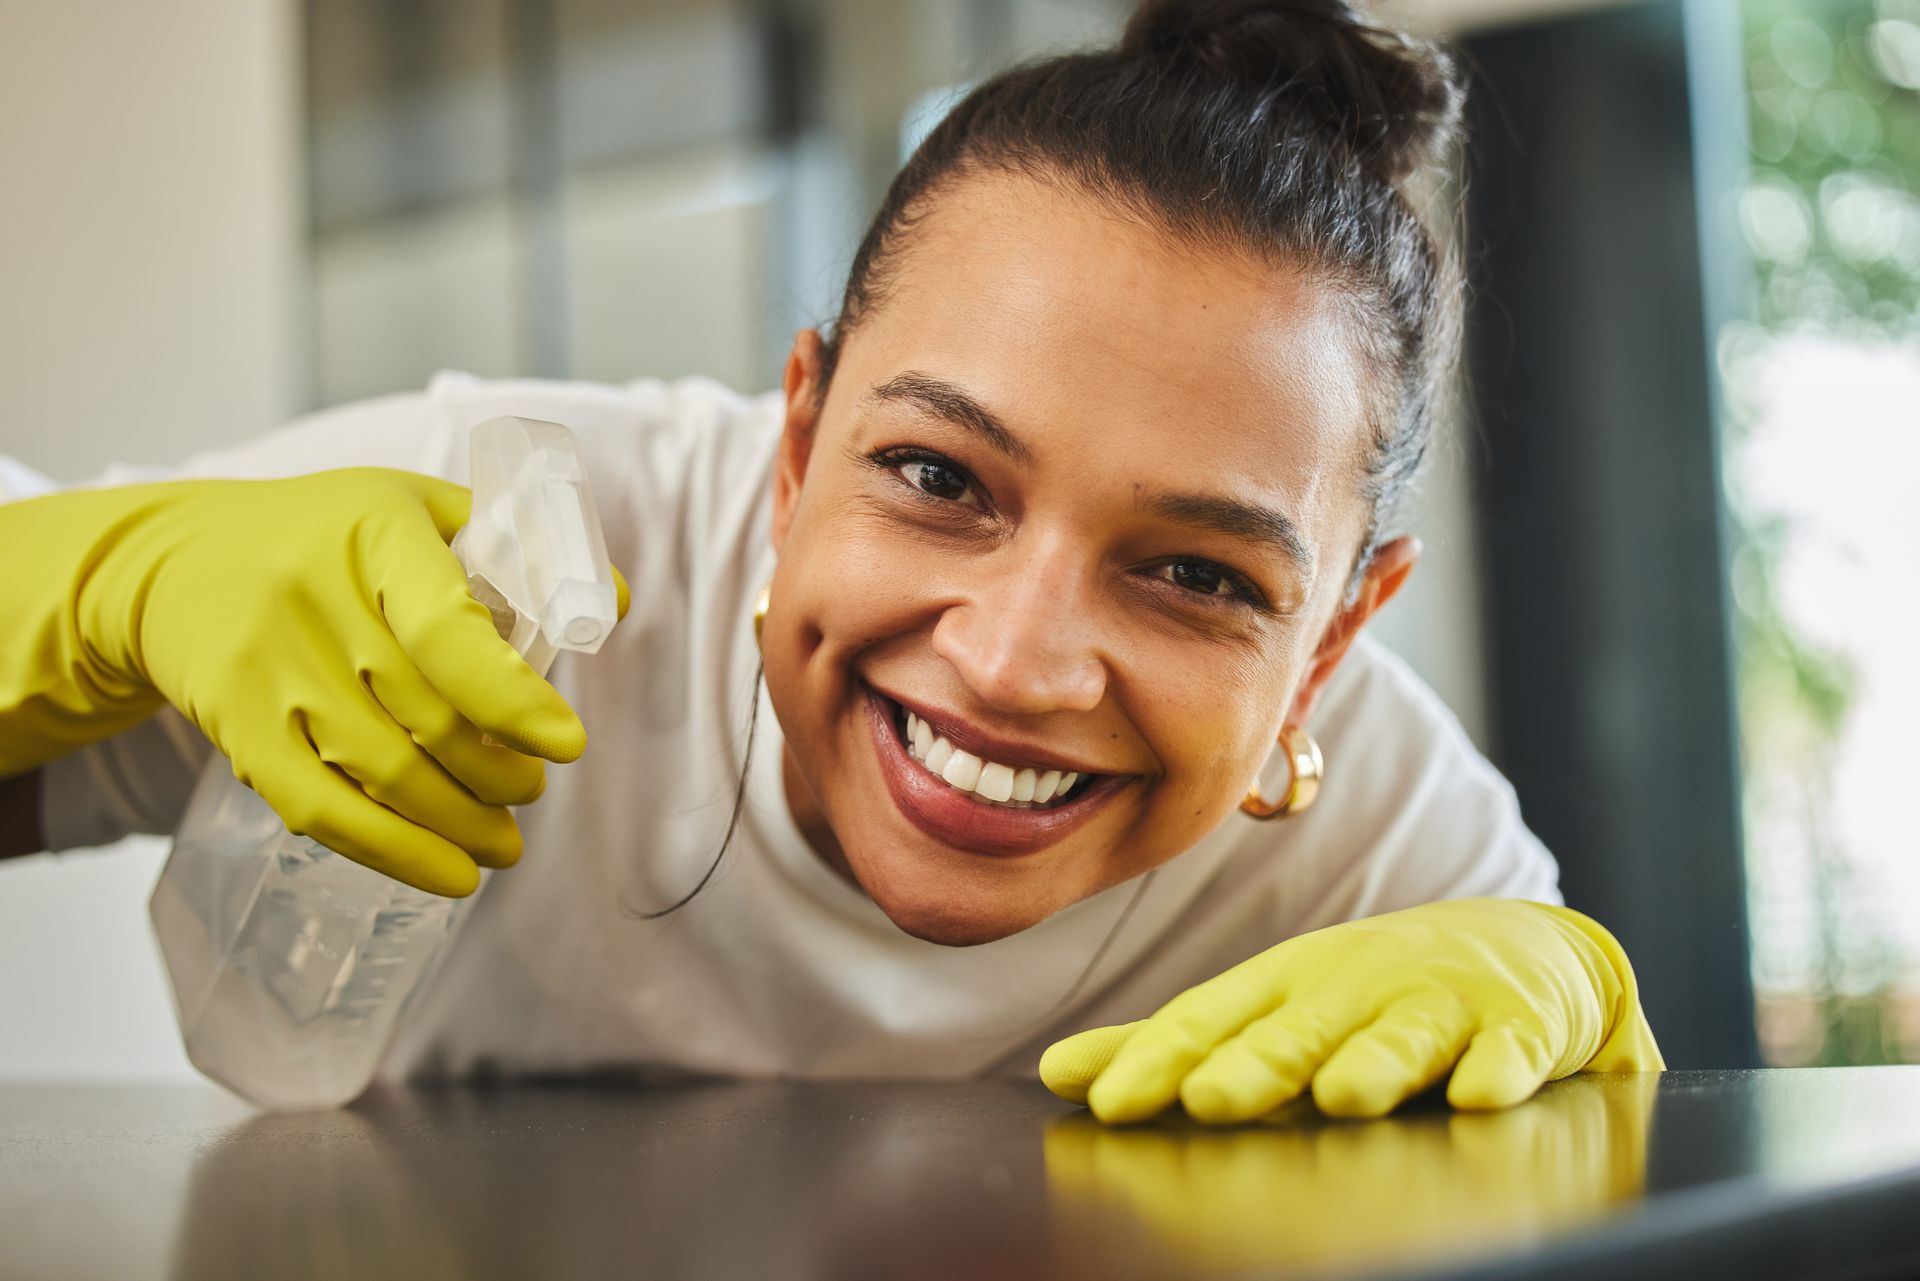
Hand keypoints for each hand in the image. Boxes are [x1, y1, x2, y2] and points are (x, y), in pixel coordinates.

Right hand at [2, 468, 630, 894]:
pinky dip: (394, 854)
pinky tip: (450, 875)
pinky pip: (320, 810)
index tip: (567, 744)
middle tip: (533, 788)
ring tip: (506, 839)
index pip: (447, 631)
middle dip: (498, 773)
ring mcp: (269, 672)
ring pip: (382, 773)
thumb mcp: (413, 506)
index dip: (512, 698)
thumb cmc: (324, 535)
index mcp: (374, 537)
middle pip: (426, 718)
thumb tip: (610, 598)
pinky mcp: (239, 731)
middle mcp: (314, 603)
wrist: (174, 565)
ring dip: (460, 822)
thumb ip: (513, 543)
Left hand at [1038, 898, 1663, 1123]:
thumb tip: (1059, 1073)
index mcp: (1285, 984)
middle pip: (1298, 1029)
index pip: (1209, 1022)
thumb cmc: (1368, 992)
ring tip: (1342, 1094)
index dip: (1157, 1059)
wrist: (1521, 947)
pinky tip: (1479, 1095)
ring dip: (1372, 1061)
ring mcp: (1439, 1001)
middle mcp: (1354, 986)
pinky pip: (1512, 1049)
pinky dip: (1498, 1069)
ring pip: (1403, 1036)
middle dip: (1254, 1063)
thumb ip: (1175, 1042)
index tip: (1104, 1100)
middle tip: (1209, 1098)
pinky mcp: (1520, 1024)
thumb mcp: (1274, 1004)